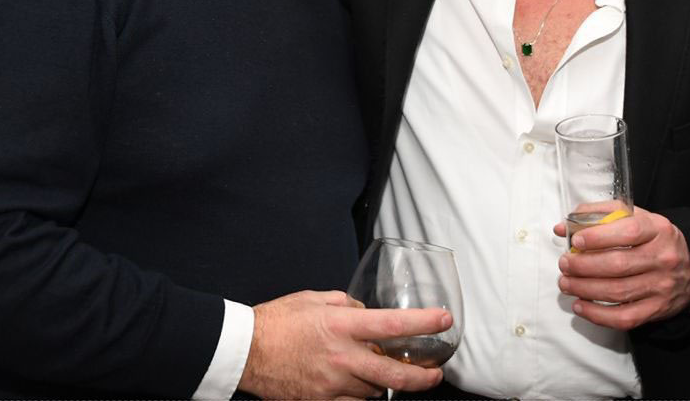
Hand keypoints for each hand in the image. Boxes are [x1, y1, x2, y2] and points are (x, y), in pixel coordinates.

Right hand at [238, 289, 450, 398]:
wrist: (246, 350)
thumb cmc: (277, 321)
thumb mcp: (314, 299)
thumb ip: (346, 305)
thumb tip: (365, 312)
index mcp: (340, 326)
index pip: (392, 326)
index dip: (423, 324)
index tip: (443, 321)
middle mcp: (342, 357)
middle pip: (394, 373)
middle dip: (423, 377)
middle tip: (436, 373)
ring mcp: (333, 383)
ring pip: (375, 389)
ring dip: (386, 382)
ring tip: (390, 372)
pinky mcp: (322, 400)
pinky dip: (363, 394)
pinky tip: (364, 386)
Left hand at [554, 206, 689, 330]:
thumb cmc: (652, 239)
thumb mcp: (634, 217)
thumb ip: (598, 216)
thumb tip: (563, 227)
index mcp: (657, 230)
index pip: (628, 232)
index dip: (598, 237)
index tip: (575, 241)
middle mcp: (663, 258)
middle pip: (618, 265)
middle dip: (583, 266)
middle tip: (564, 264)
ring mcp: (662, 286)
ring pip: (617, 292)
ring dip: (584, 289)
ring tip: (565, 283)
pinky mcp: (657, 310)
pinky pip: (624, 317)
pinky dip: (597, 314)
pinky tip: (580, 305)